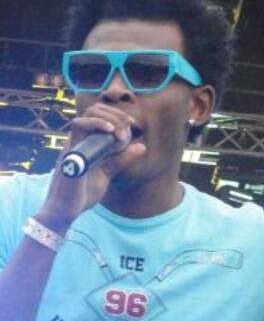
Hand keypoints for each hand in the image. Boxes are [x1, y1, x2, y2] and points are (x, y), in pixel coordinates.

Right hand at [36, 103, 145, 231]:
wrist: (65, 211)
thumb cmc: (82, 192)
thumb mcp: (108, 172)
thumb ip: (122, 159)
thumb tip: (141, 146)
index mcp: (85, 142)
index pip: (99, 115)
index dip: (118, 116)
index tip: (133, 126)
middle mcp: (78, 140)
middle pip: (93, 110)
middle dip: (116, 115)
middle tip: (129, 130)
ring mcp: (73, 145)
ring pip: (86, 115)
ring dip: (109, 119)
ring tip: (121, 134)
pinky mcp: (70, 152)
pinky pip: (79, 130)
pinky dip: (96, 124)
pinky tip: (111, 132)